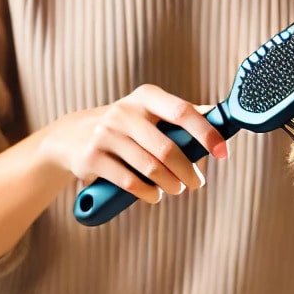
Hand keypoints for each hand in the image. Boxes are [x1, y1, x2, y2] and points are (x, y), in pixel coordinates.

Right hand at [38, 84, 228, 203]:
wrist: (70, 137)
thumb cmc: (126, 128)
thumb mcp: (150, 113)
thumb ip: (182, 115)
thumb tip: (219, 116)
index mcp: (146, 98)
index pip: (183, 112)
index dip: (206, 134)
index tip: (223, 153)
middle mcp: (124, 112)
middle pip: (168, 150)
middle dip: (189, 173)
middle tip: (196, 184)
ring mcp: (106, 134)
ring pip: (151, 168)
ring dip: (171, 185)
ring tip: (176, 189)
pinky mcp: (92, 157)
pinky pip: (131, 182)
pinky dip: (149, 194)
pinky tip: (155, 195)